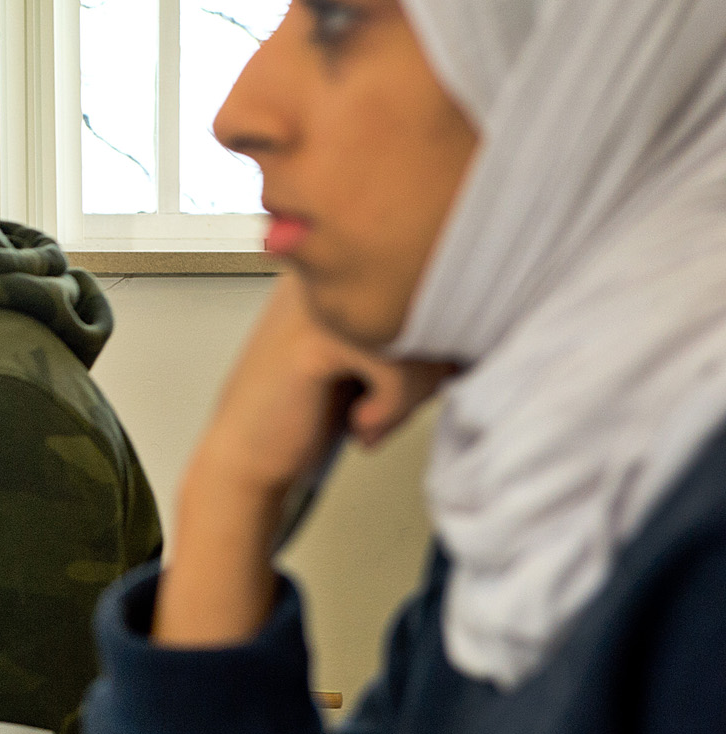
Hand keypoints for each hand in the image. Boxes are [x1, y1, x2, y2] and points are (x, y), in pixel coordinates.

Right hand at [156, 276, 448, 647]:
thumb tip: (485, 317)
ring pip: (419, 327)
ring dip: (412, 389)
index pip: (425, 278)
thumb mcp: (367, 359)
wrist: (246, 463)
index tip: (423, 379)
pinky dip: (393, 406)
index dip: (438, 335)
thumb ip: (414, 327)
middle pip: (427, 297)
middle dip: (429, 363)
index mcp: (333, 270)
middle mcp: (323, 274)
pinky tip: (363, 425)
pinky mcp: (316, 342)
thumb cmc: (305, 414)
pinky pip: (397, 362)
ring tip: (380, 418)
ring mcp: (315, 303)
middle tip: (401, 403)